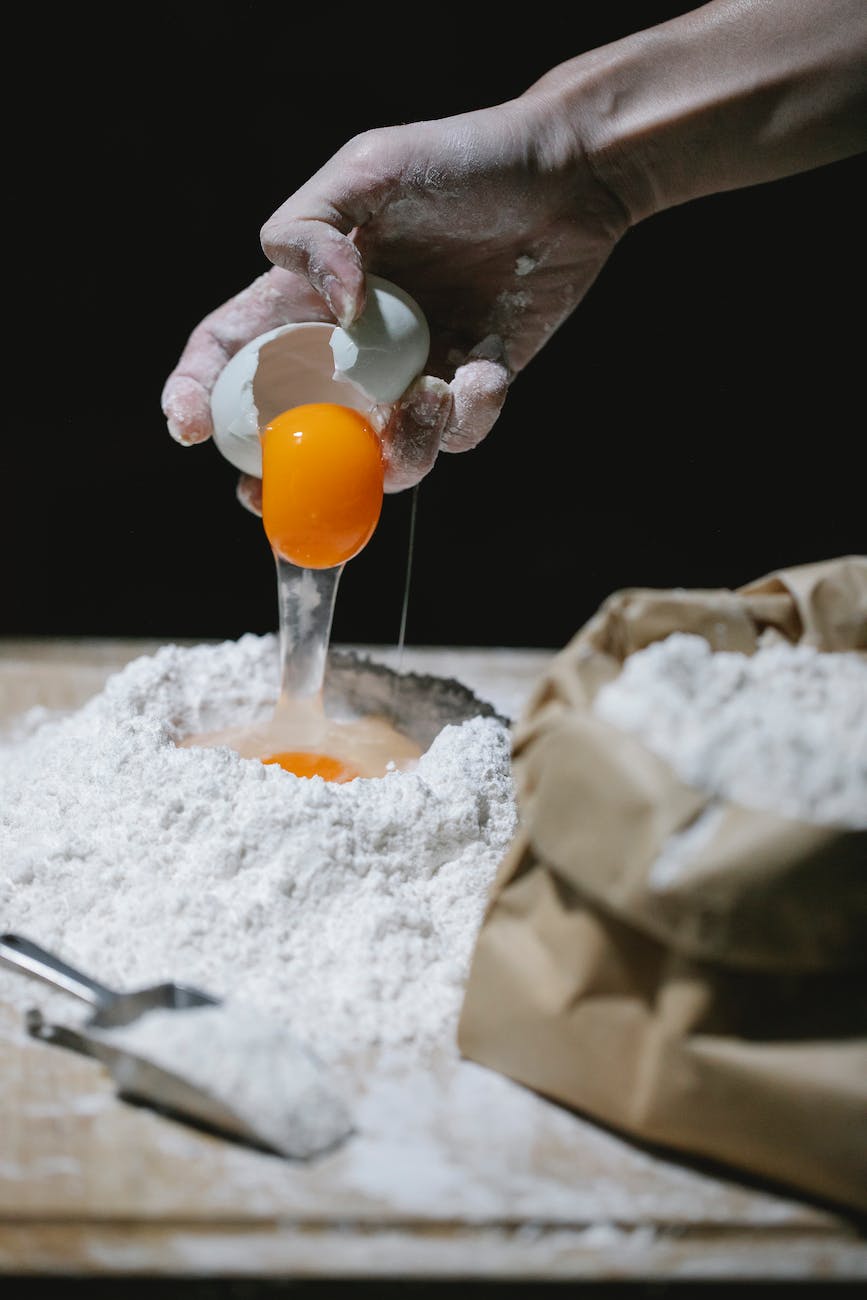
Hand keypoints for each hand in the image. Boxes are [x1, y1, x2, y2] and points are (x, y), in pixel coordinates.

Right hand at [162, 92, 628, 502]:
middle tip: (271, 500)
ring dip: (397, 453)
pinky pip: (456, 434)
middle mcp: (347, 349)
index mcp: (302, 296)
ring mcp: (406, 378)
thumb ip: (311, 230)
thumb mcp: (365, 169)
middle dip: (278, 477)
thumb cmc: (456, 160)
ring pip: (380, 456)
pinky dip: (469, 414)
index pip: (230, 353)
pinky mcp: (467, 391)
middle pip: (293, 433)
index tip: (191, 428)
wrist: (564, 178)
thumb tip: (330, 313)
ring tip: (429, 398)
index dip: (197, 392)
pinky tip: (485, 369)